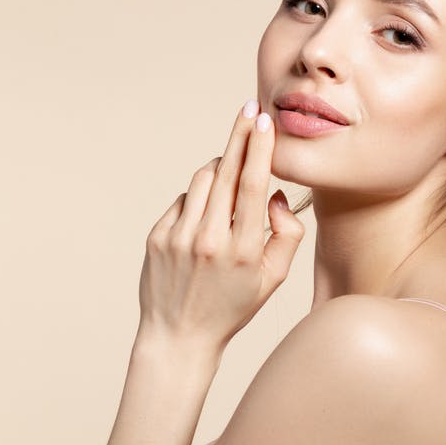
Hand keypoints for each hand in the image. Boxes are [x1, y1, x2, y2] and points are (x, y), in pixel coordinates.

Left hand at [139, 100, 304, 349]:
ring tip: (231, 185)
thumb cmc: (234, 305)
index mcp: (244, 249)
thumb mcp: (274, 278)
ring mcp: (179, 237)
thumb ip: (288, 234)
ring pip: (203, 179)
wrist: (179, 337)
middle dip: (241, 135)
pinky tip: (204, 222)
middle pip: (227, 171)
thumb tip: (276, 195)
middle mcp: (209, 240)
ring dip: (221, 171)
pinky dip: (199, 201)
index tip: (265, 122)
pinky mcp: (157, 236)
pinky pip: (184, 200)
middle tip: (250, 108)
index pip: (254, 185)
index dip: (260, 148)